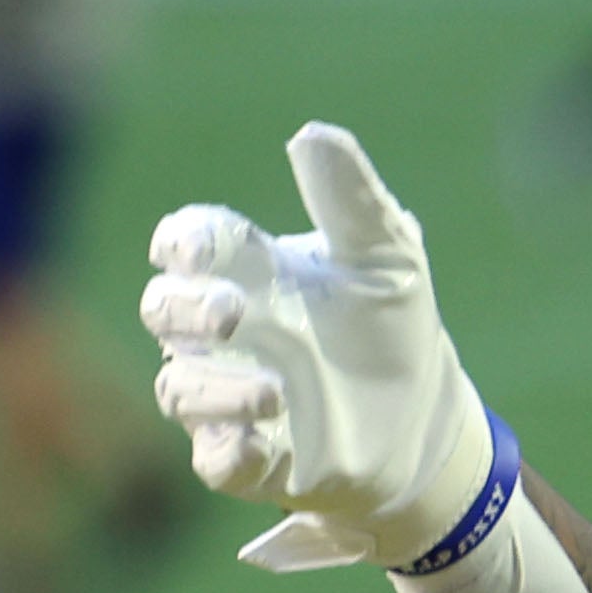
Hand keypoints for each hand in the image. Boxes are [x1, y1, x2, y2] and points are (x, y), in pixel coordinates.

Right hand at [140, 124, 497, 573]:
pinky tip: (251, 444)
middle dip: (186, 310)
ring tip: (274, 392)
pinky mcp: (250, 457)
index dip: (182, 242)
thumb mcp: (387, 257)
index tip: (197, 248)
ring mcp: (229, 396)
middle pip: (163, 310)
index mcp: (248, 273)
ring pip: (179, 388)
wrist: (427, 418)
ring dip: (215, 390)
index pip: (187, 244)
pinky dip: (226, 451)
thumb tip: (313, 133)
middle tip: (233, 313)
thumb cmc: (391, 326)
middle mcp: (224, 335)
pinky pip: (215, 459)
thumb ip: (349, 199)